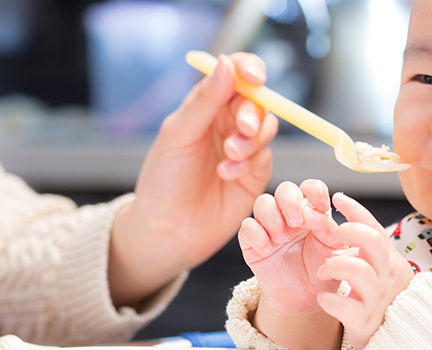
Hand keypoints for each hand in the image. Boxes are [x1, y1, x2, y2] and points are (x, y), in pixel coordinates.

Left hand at [108, 53, 278, 306]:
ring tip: (228, 157)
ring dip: (252, 139)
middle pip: (257, 101)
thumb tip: (226, 62)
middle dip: (252, 113)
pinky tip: (227, 174)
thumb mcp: (179, 134)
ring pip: (267, 127)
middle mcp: (226, 122)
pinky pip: (265, 156)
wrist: (167, 230)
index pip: (235, 73)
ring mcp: (243, 148)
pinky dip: (249, 162)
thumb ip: (205, 100)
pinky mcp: (255, 173)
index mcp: (205, 105)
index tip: (255, 76)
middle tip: (241, 130)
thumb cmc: (163, 180)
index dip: (249, 68)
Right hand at [238, 180, 345, 348]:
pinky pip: (247, 227)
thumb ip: (331, 229)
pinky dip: (256, 235)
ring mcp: (270, 226)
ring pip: (263, 202)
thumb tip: (321, 214)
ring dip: (272, 217)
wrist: (305, 299)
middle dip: (290, 201)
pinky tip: (267, 250)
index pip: (311, 188)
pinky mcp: (253, 242)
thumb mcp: (334, 250)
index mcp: (312, 211)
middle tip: (296, 222)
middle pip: (285, 189)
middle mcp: (289, 214)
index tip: (322, 206)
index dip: (315, 191)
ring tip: (281, 238)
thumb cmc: (321, 272)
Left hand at [317, 193, 414, 348]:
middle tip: (330, 236)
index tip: (338, 198)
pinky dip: (328, 300)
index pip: (374, 227)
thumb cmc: (383, 300)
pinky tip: (323, 299)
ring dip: (333, 266)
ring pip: (357, 269)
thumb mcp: (382, 270)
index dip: (356, 210)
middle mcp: (387, 276)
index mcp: (389, 260)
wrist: (398, 338)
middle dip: (346, 232)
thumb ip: (369, 249)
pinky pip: (343, 305)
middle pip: (371, 241)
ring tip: (323, 271)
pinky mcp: (365, 320)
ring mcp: (377, 298)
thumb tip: (347, 222)